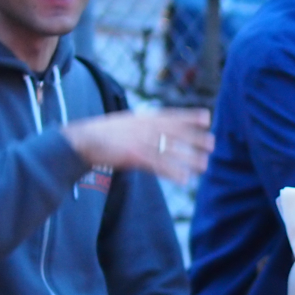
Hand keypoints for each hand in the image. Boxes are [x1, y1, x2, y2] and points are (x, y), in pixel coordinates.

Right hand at [62, 108, 213, 183]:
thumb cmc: (102, 135)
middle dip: (195, 138)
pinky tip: (185, 179)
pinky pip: (158, 165)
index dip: (189, 116)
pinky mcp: (134, 155)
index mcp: (142, 118)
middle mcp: (144, 127)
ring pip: (171, 149)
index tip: (206, 117)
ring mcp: (140, 140)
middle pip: (175, 132)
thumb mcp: (125, 124)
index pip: (170, 115)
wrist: (81, 140)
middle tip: (213, 143)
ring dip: (189, 158)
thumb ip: (142, 126)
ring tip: (205, 164)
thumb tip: (157, 130)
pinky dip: (173, 172)